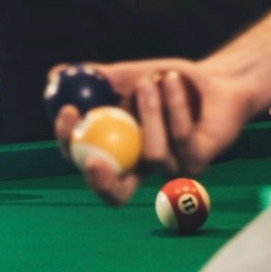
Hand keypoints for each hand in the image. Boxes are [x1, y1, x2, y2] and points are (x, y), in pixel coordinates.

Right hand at [53, 59, 252, 206]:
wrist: (216, 78)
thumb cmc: (168, 81)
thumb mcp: (127, 76)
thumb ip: (93, 80)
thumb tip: (54, 76)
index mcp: (121, 155)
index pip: (88, 166)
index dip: (73, 149)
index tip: (67, 114)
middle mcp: (145, 171)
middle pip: (116, 195)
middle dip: (100, 182)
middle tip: (93, 159)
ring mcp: (173, 171)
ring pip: (151, 155)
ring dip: (148, 110)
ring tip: (153, 79)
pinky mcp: (200, 163)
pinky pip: (179, 139)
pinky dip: (173, 104)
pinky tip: (172, 80)